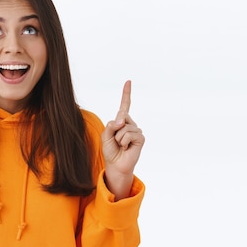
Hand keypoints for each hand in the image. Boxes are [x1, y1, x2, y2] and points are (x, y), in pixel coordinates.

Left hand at [101, 80, 144, 198]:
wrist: (116, 164)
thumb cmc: (110, 150)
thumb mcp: (106, 135)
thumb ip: (111, 125)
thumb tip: (122, 121)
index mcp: (121, 121)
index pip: (125, 105)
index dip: (126, 93)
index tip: (128, 81)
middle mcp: (130, 124)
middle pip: (121, 116)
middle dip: (115, 128)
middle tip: (116, 141)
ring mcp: (136, 130)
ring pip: (124, 127)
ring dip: (119, 138)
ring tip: (121, 146)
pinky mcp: (140, 138)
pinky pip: (129, 134)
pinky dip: (124, 141)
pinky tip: (126, 147)